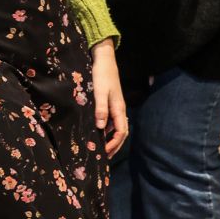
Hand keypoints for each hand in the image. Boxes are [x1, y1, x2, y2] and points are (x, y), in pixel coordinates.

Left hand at [91, 39, 128, 158]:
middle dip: (114, 146)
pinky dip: (106, 131)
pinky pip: (111, 122)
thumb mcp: (100, 92)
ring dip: (110, 140)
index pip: (121, 133)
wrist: (104, 60)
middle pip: (121, 134)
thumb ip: (100, 109)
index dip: (114, 144)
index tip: (104, 153)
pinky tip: (98, 134)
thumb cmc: (102, 75)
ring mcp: (115, 108)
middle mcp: (119, 110)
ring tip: (101, 149)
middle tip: (104, 158)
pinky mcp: (110, 104)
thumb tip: (101, 127)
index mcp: (119, 109)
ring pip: (116, 128)